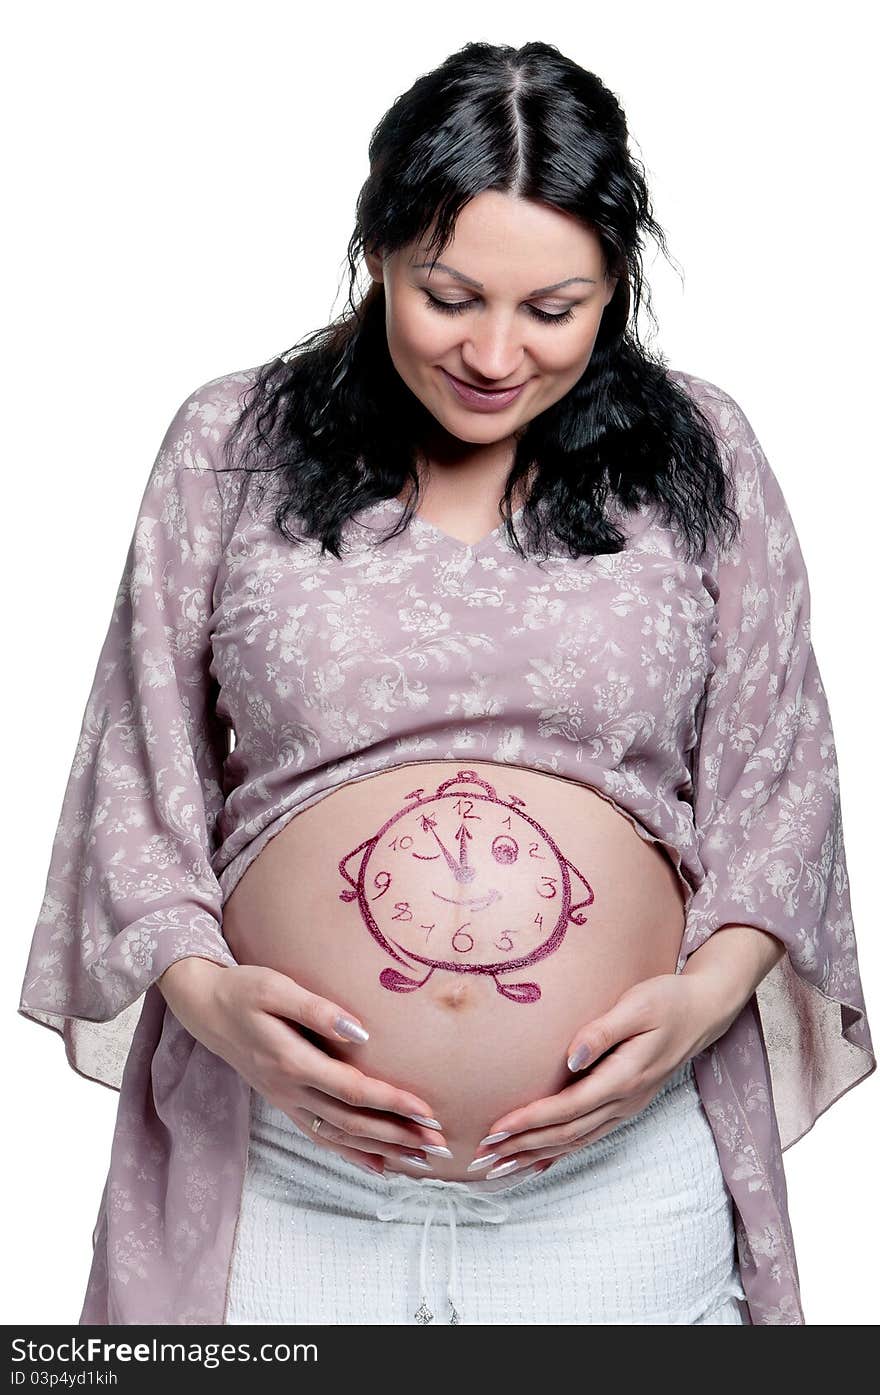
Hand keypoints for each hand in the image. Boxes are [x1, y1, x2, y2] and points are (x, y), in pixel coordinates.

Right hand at [156, 957, 448, 1176]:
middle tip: (441, 1147)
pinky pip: (322, 1137)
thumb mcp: (276, 988)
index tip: (428, 1111)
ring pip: (340, 1136)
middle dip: (399, 1136)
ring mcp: (286, 1101)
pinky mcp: (285, 1102)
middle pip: (352, 1122)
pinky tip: (379, 1165)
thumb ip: (317, 1010)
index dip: (392, 1102)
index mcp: (291, 1062)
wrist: (206, 1007)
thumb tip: (360, 1033)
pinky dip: (351, 1154)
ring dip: (382, 1150)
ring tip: (422, 1159)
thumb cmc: (244, 990)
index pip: (353, 1090)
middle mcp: (290, 1090)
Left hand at [470, 973, 725, 1175]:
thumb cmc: (667, 1000)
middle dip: (523, 1146)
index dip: (530, 1121)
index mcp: (624, 1076)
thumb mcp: (637, 1005)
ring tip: (500, 1164)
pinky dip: (561, 1151)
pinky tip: (539, 1160)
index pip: (567, 1107)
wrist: (703, 1011)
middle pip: (567, 1133)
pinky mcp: (626, 1103)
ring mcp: (627, 1106)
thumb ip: (603, 1031)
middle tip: (483, 1156)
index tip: (495, 1128)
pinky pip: (588, 1135)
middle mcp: (625, 1100)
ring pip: (576, 1140)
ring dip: (537, 1154)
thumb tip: (572, 1058)